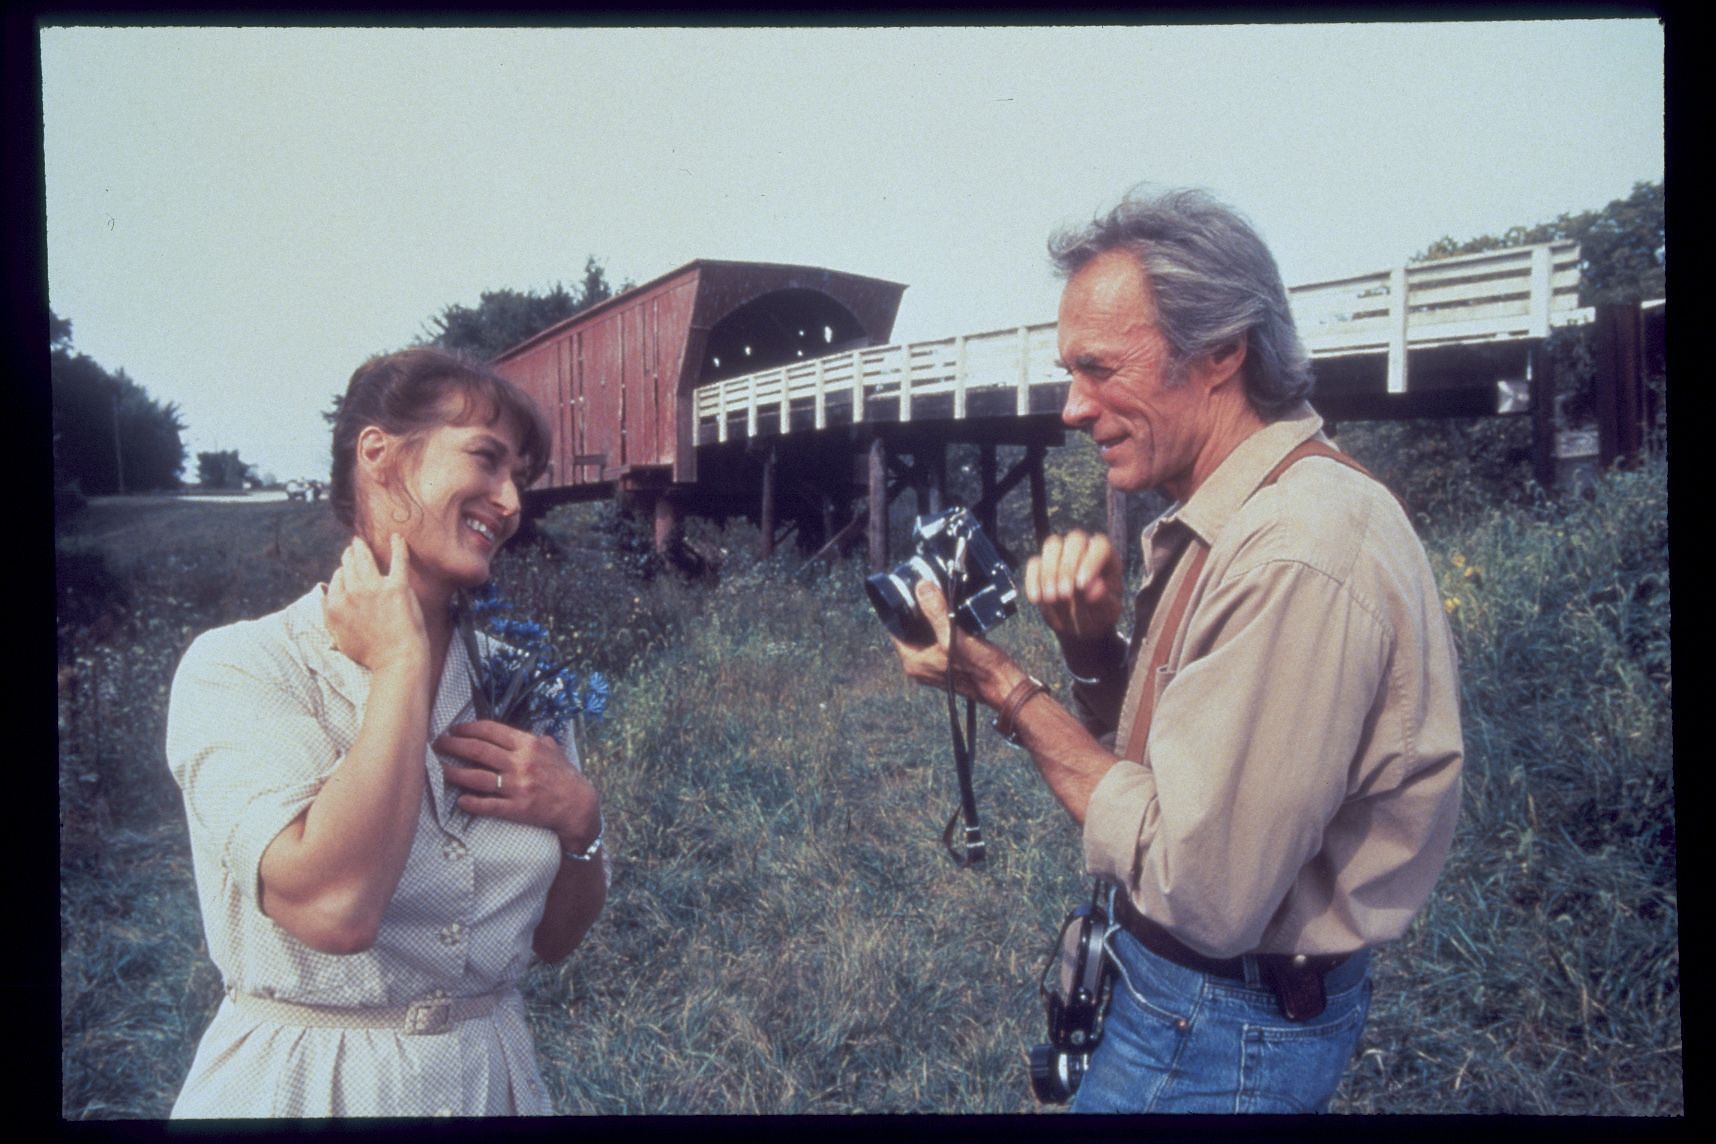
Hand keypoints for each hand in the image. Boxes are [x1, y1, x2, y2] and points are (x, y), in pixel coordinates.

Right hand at [323, 533, 428, 673]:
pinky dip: (398, 546)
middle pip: (349, 565)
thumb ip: (327, 614)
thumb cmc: (370, 653)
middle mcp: (352, 593)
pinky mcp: (397, 587)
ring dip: (362, 548)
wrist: (397, 659)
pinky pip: (398, 560)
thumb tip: (323, 595)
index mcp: (336, 604)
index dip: (343, 572)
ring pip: (365, 559)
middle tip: (353, 548)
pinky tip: (397, 537)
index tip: (347, 569)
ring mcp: (374, 588)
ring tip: (361, 542)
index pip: (338, 578)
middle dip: (349, 555)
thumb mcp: (338, 637)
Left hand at [435, 720, 600, 846]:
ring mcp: (517, 787)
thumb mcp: (553, 751)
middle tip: (438, 744)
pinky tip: (460, 800)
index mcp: (528, 745)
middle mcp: (520, 763)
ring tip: (441, 769)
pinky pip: (488, 805)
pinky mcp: (516, 808)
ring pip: (477, 777)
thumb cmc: (565, 777)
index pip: (491, 731)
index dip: (469, 728)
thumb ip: (536, 741)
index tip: (455, 729)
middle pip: (478, 751)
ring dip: (454, 773)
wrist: (578, 806)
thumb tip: (524, 735)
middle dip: (454, 745)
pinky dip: (471, 802)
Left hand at [887, 579, 1022, 708]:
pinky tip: (954, 612)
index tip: (908, 589)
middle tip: (928, 588)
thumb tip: (921, 588)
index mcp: (914, 662)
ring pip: (926, 632)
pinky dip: (945, 624)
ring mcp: (934, 664)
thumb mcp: (955, 636)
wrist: (1005, 686)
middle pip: (911, 629)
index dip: (900, 608)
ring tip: (941, 596)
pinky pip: (940, 637)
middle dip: (919, 609)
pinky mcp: (949, 661)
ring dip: (933, 616)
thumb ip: (936, 612)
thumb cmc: (981, 669)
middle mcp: (921, 665)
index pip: (896, 629)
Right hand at [1024, 530, 1123, 645]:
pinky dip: (1033, 580)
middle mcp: (1085, 548)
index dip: (1091, 562)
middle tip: (1065, 594)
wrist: (1081, 625)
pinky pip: (1034, 563)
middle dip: (1068, 566)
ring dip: (1049, 571)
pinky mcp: (1042, 564)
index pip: (1100, 546)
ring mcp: (1062, 554)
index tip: (1082, 585)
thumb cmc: (1100, 614)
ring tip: (1052, 598)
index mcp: (1107, 556)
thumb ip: (1104, 600)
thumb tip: (1095, 588)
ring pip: (1052, 545)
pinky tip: (1037, 599)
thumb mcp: (1107, 612)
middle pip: (1075, 540)